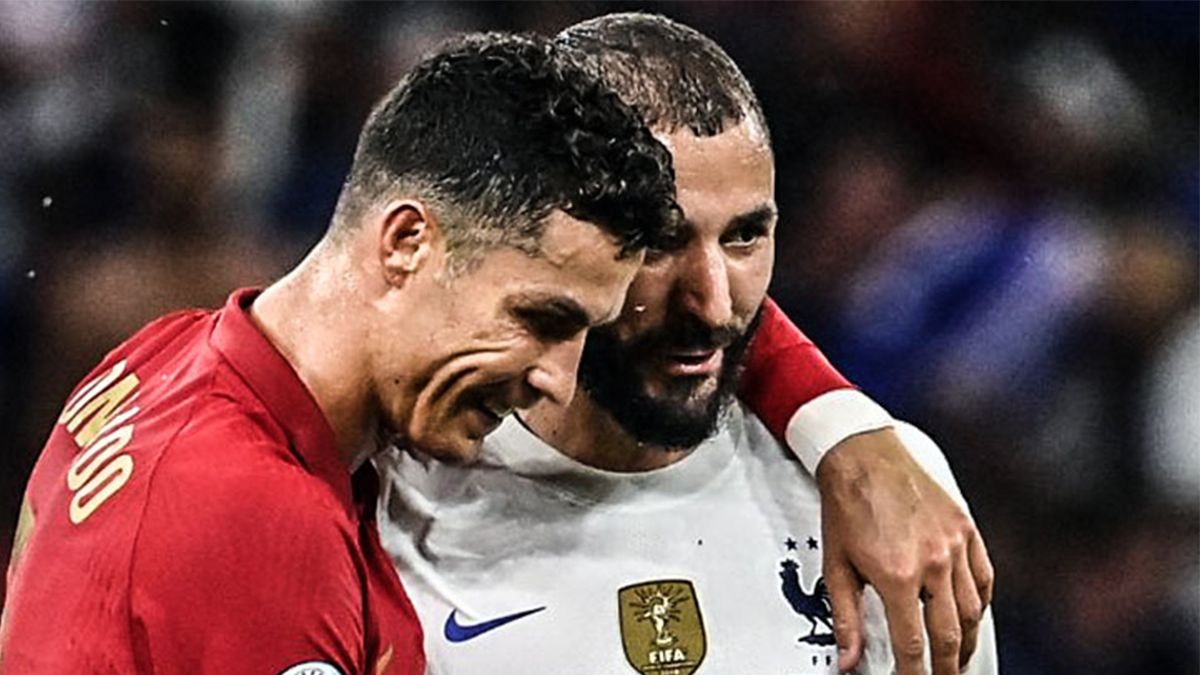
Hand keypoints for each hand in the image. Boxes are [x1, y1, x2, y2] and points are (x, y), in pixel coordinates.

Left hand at [816, 428, 993, 674]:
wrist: (862, 455)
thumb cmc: (847, 505)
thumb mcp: (837, 565)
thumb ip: (846, 618)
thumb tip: (848, 659)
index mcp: (897, 575)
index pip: (912, 643)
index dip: (914, 672)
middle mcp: (933, 562)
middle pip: (950, 634)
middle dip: (947, 666)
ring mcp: (954, 544)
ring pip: (972, 610)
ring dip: (967, 640)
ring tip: (958, 657)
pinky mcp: (965, 528)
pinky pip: (984, 577)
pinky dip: (981, 603)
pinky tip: (973, 616)